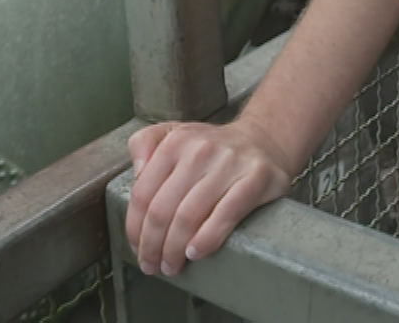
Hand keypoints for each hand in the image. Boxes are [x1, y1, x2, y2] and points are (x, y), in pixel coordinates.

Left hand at [124, 119, 294, 276]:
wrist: (264, 140)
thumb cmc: (213, 148)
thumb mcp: (173, 134)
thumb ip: (144, 144)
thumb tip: (136, 173)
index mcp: (175, 141)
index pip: (143, 193)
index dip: (134, 228)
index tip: (136, 248)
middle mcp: (200, 149)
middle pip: (162, 209)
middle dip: (152, 245)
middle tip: (152, 265)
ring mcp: (229, 163)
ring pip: (189, 216)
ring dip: (174, 250)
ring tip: (172, 266)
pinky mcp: (255, 178)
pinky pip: (225, 215)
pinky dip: (206, 239)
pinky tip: (195, 253)